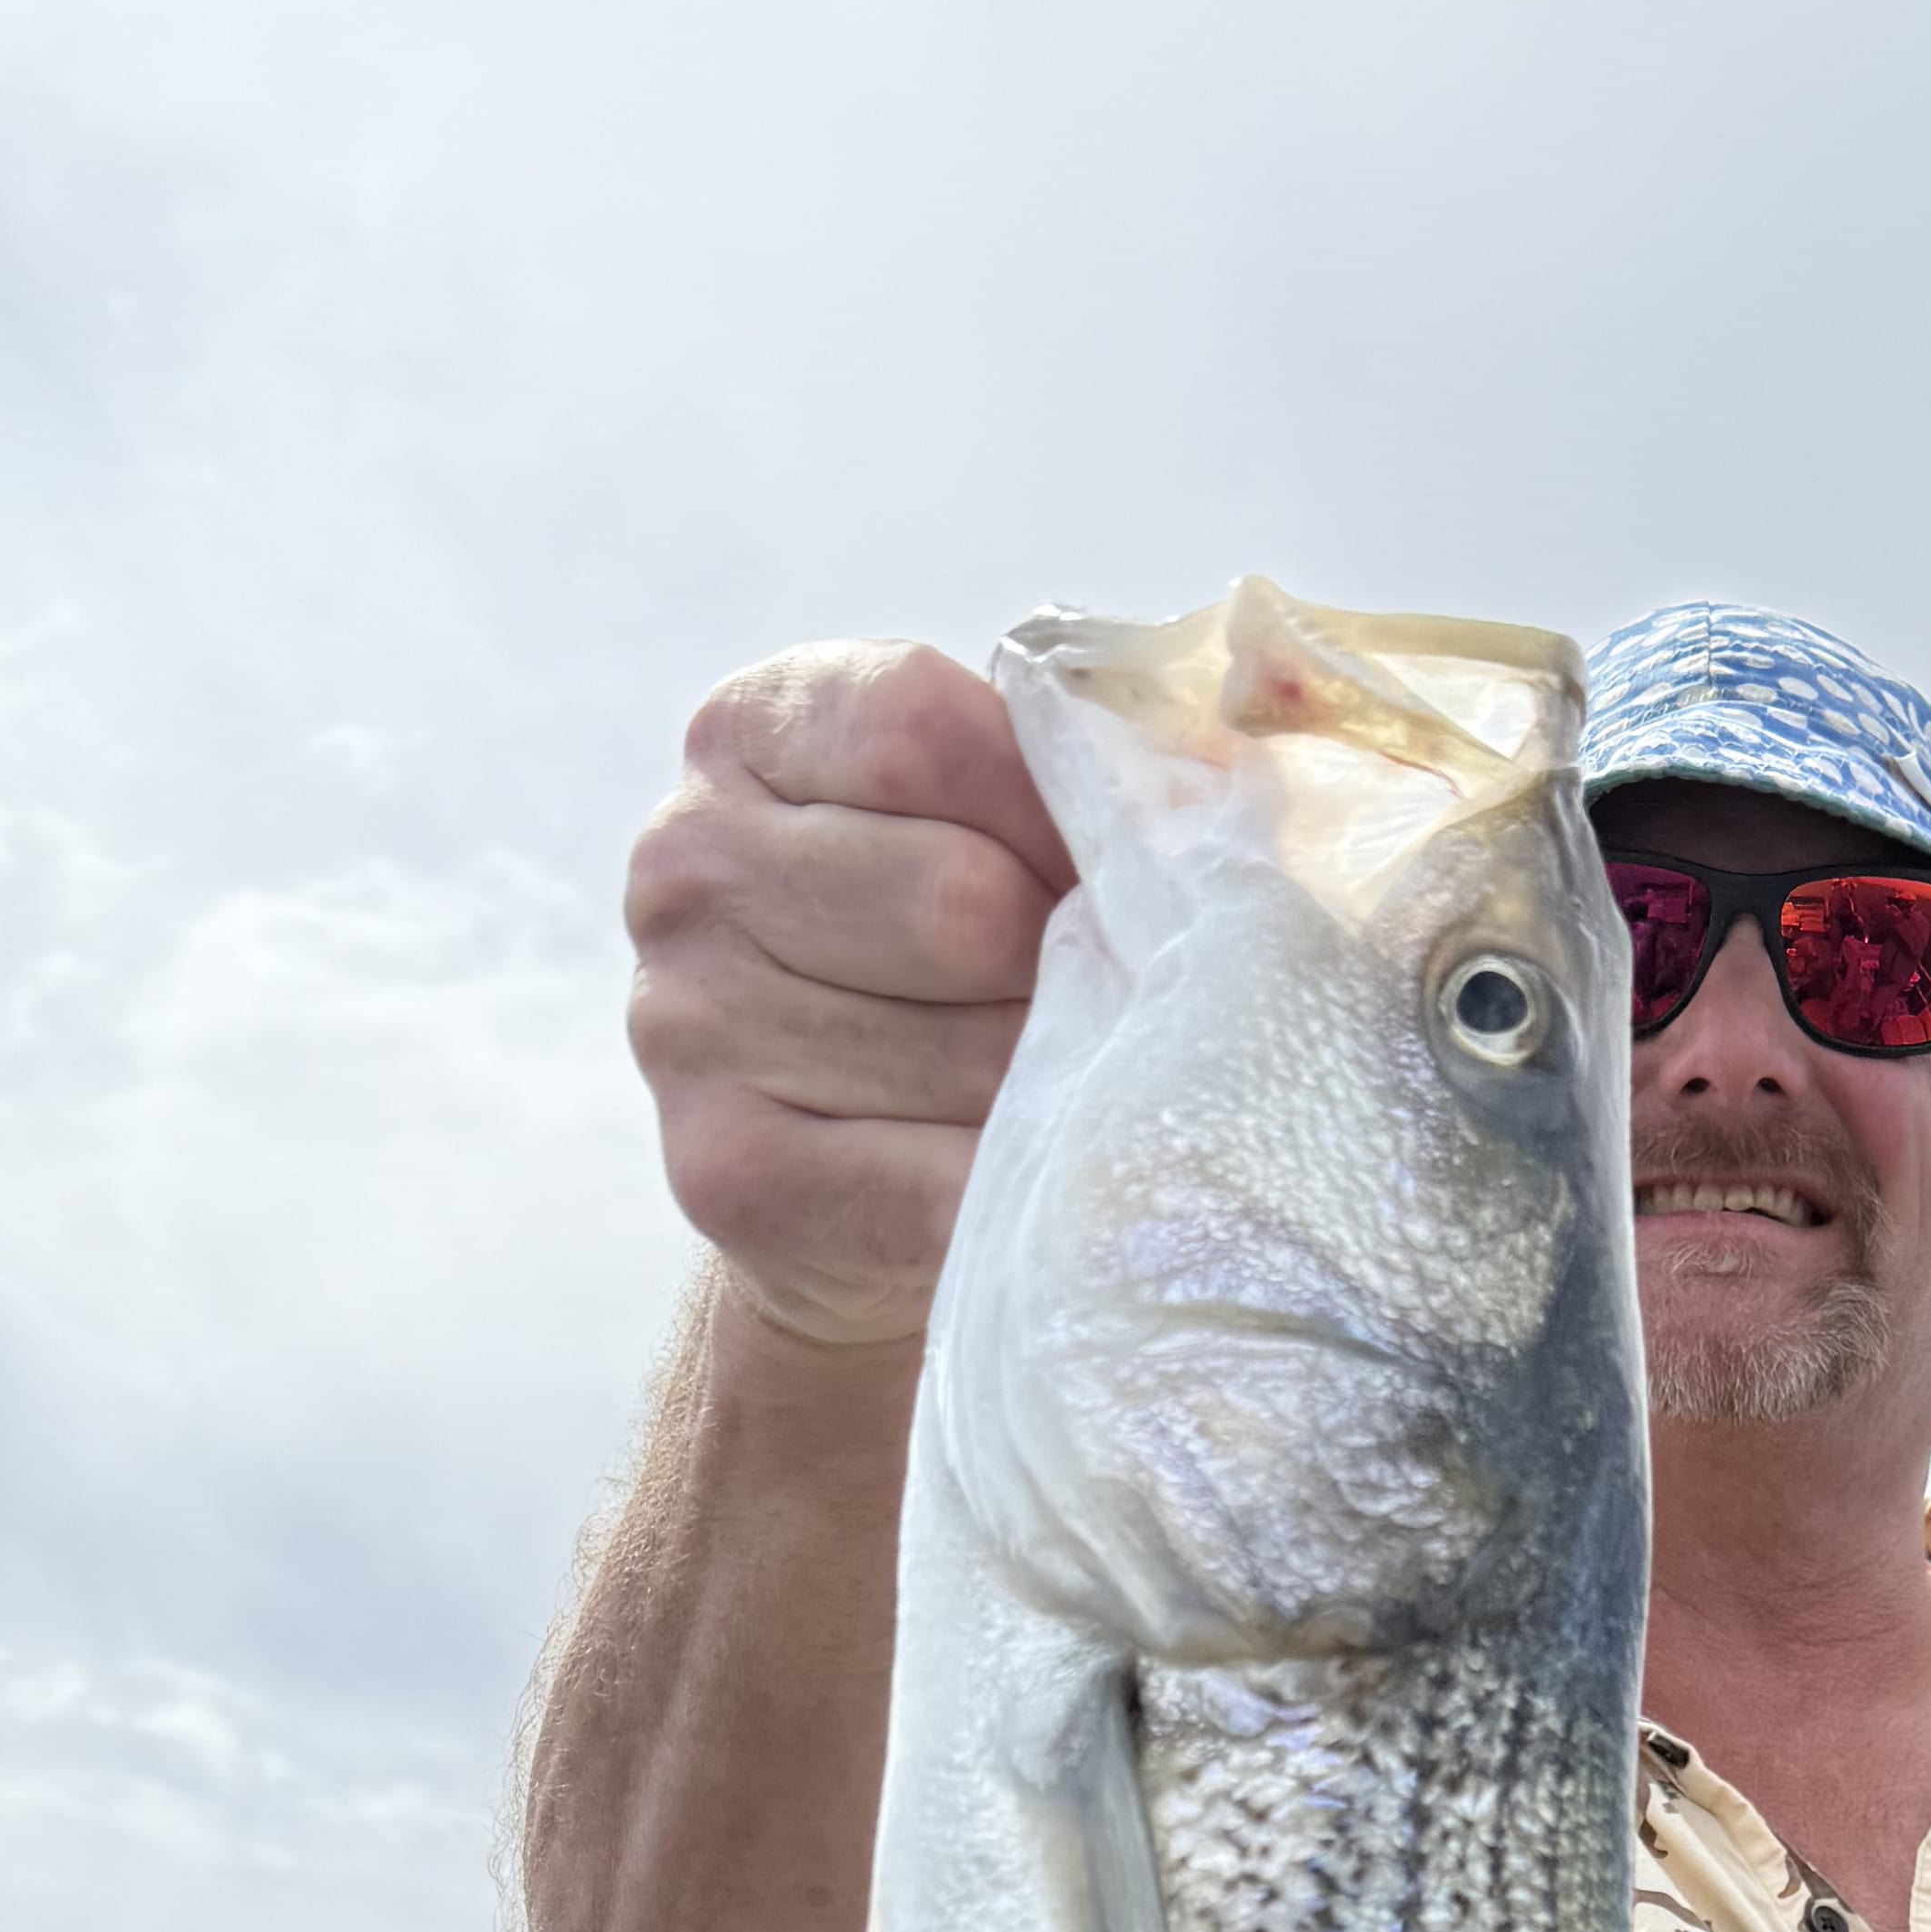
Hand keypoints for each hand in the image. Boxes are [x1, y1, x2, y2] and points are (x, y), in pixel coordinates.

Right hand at [624, 640, 1072, 1348]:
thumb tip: (1245, 779)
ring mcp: (686, 1020)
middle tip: (1094, 1006)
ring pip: (962, 1050)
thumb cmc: (962, 977)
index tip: (1102, 871)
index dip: (1052, 809)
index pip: (921, 731)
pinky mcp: (724, 1171)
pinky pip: (935, 1182)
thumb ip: (1093, 768)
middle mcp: (685, 863)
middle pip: (954, 899)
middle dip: (1063, 964)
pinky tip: (1030, 1179)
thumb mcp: (1001, 825)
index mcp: (749, 730)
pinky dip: (1018, 1189)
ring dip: (1052, 1085)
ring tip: (1057, 1091)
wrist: (853, 1201)